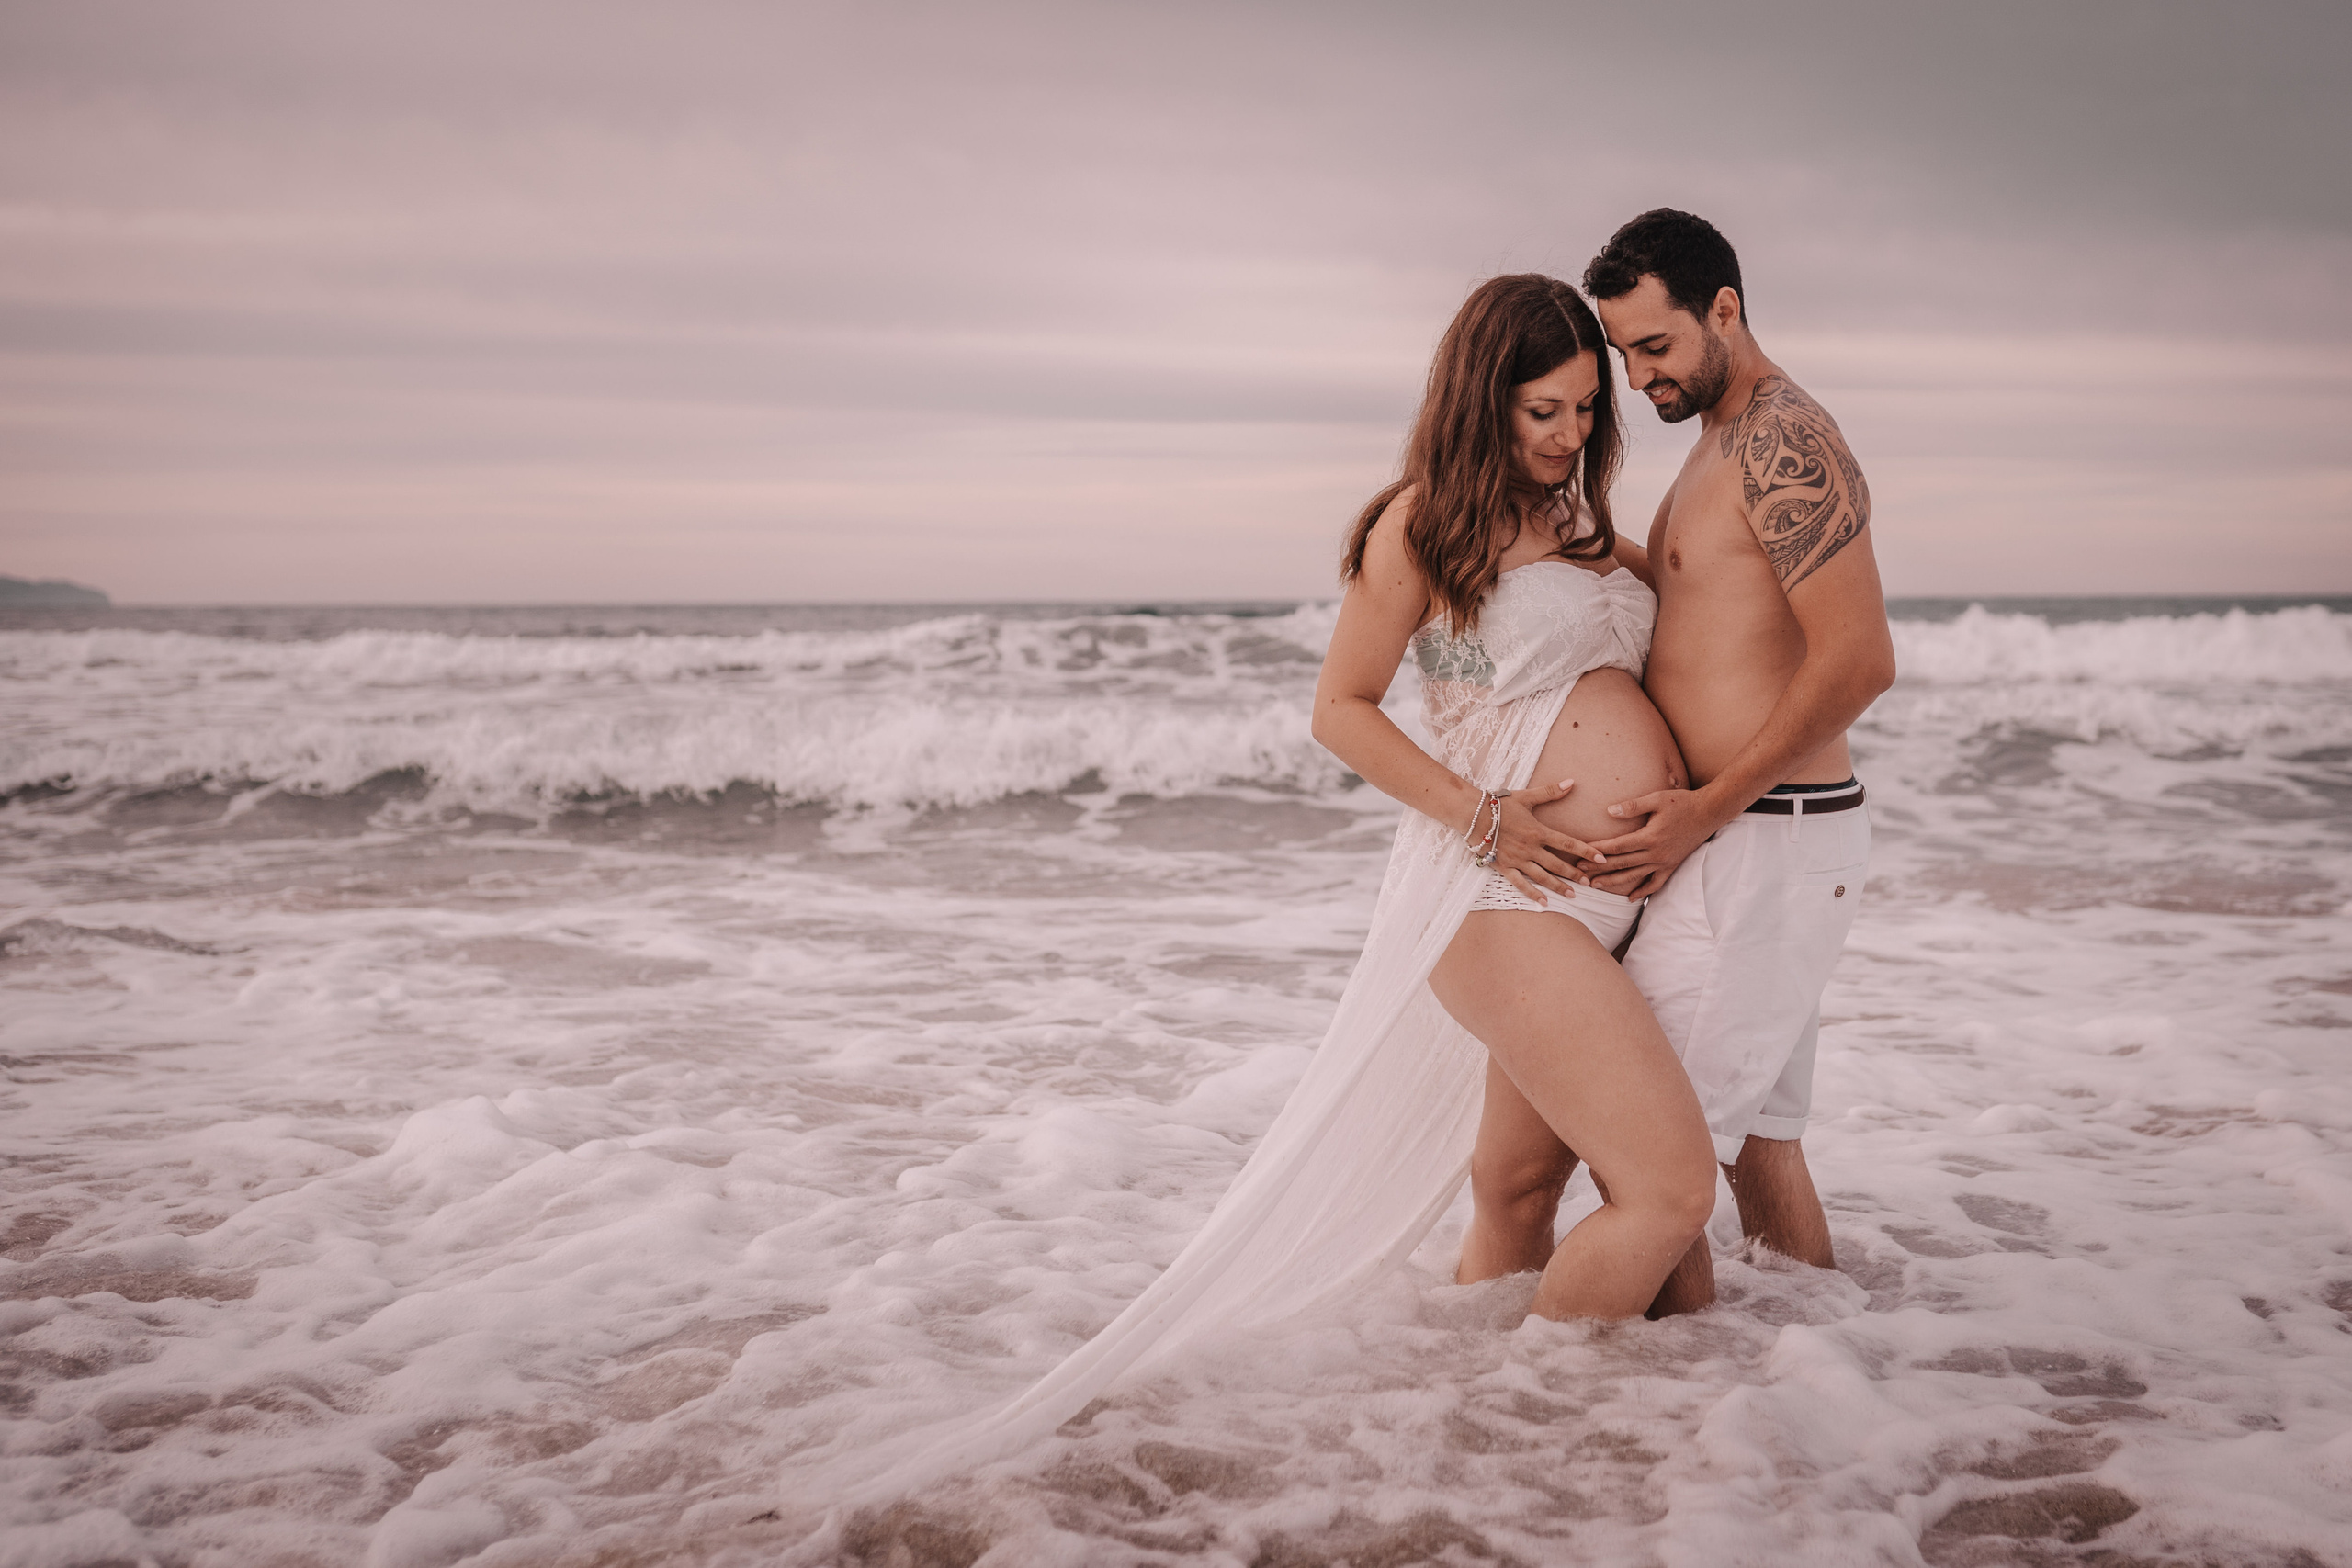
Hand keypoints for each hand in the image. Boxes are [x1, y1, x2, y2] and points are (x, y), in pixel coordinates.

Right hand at [1486, 779, 1608, 904]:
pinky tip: (1543, 902)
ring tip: (1572, 896)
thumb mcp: (1526, 796)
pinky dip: (1532, 894)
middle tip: (1590, 883)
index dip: (1586, 851)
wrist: (1471, 814)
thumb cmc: (1498, 804)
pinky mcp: (1503, 866)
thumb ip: (1550, 792)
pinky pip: (1520, 883)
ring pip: (1542, 876)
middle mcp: (1530, 848)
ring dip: (1558, 886)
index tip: (1601, 859)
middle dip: (1575, 874)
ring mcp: (1517, 859)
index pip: (1568, 843)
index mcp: (1538, 831)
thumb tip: (1571, 782)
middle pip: (1557, 864)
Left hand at [1570, 786, 1729, 899]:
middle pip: (1622, 864)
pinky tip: (1630, 898)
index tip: (1581, 853)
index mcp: (1650, 837)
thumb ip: (1632, 806)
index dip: (1598, 850)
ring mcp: (1665, 862)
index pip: (1618, 846)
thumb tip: (1608, 811)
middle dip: (1599, 868)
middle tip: (1579, 872)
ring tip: (1595, 886)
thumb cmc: (1683, 802)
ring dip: (1614, 882)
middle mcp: (1656, 853)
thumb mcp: (1657, 799)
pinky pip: (1656, 884)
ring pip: (1635, 876)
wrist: (1710, 812)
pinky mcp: (1672, 866)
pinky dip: (1643, 892)